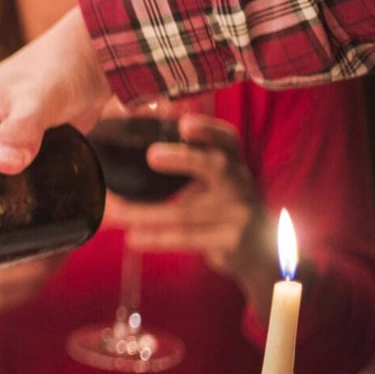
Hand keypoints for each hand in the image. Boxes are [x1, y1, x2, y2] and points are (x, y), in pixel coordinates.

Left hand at [112, 114, 268, 284]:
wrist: (260, 250)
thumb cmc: (224, 205)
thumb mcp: (215, 180)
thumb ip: (188, 161)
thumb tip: (142, 138)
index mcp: (234, 162)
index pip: (226, 139)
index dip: (208, 129)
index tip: (184, 123)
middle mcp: (240, 183)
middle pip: (215, 166)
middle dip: (183, 159)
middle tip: (151, 155)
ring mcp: (238, 214)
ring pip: (187, 212)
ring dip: (146, 212)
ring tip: (114, 211)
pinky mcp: (230, 242)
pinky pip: (187, 238)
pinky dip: (157, 238)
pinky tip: (133, 238)